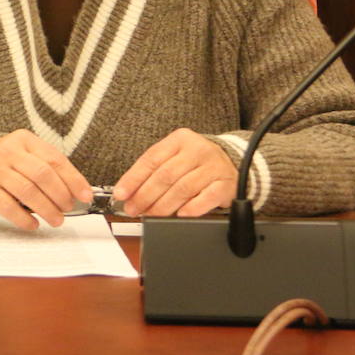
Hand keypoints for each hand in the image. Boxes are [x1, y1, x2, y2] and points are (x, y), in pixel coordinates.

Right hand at [0, 129, 91, 228]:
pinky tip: (34, 224)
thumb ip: (55, 169)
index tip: (85, 196)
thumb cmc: (13, 162)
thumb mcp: (32, 155)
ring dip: (46, 209)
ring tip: (56, 219)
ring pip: (26, 191)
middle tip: (67, 208)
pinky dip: (24, 219)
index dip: (73, 180)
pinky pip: (8, 207)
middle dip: (60, 195)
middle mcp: (7, 151)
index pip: (54, 160)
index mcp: (25, 140)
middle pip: (41, 174)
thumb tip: (81, 193)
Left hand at [113, 128, 236, 216]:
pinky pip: (207, 197)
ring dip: (163, 205)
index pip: (151, 159)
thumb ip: (153, 171)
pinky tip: (180, 215)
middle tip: (133, 210)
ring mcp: (214, 166)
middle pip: (165, 175)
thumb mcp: (174, 157)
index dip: (133, 178)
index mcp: (179, 139)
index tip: (121, 194)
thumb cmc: (196, 162)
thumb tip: (128, 193)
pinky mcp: (227, 184)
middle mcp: (197, 150)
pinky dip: (192, 208)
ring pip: (183, 188)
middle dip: (145, 196)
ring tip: (150, 215)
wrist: (233, 163)